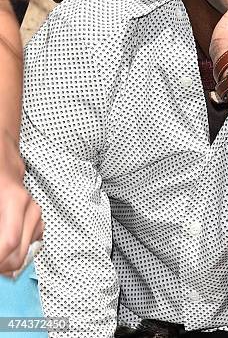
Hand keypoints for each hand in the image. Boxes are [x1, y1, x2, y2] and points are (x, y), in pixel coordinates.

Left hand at [0, 141, 43, 276]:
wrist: (2, 148)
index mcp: (13, 200)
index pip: (8, 243)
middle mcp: (29, 207)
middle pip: (19, 254)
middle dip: (3, 264)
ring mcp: (35, 210)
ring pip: (26, 250)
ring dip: (10, 259)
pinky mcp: (37, 212)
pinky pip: (33, 240)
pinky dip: (19, 249)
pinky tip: (7, 247)